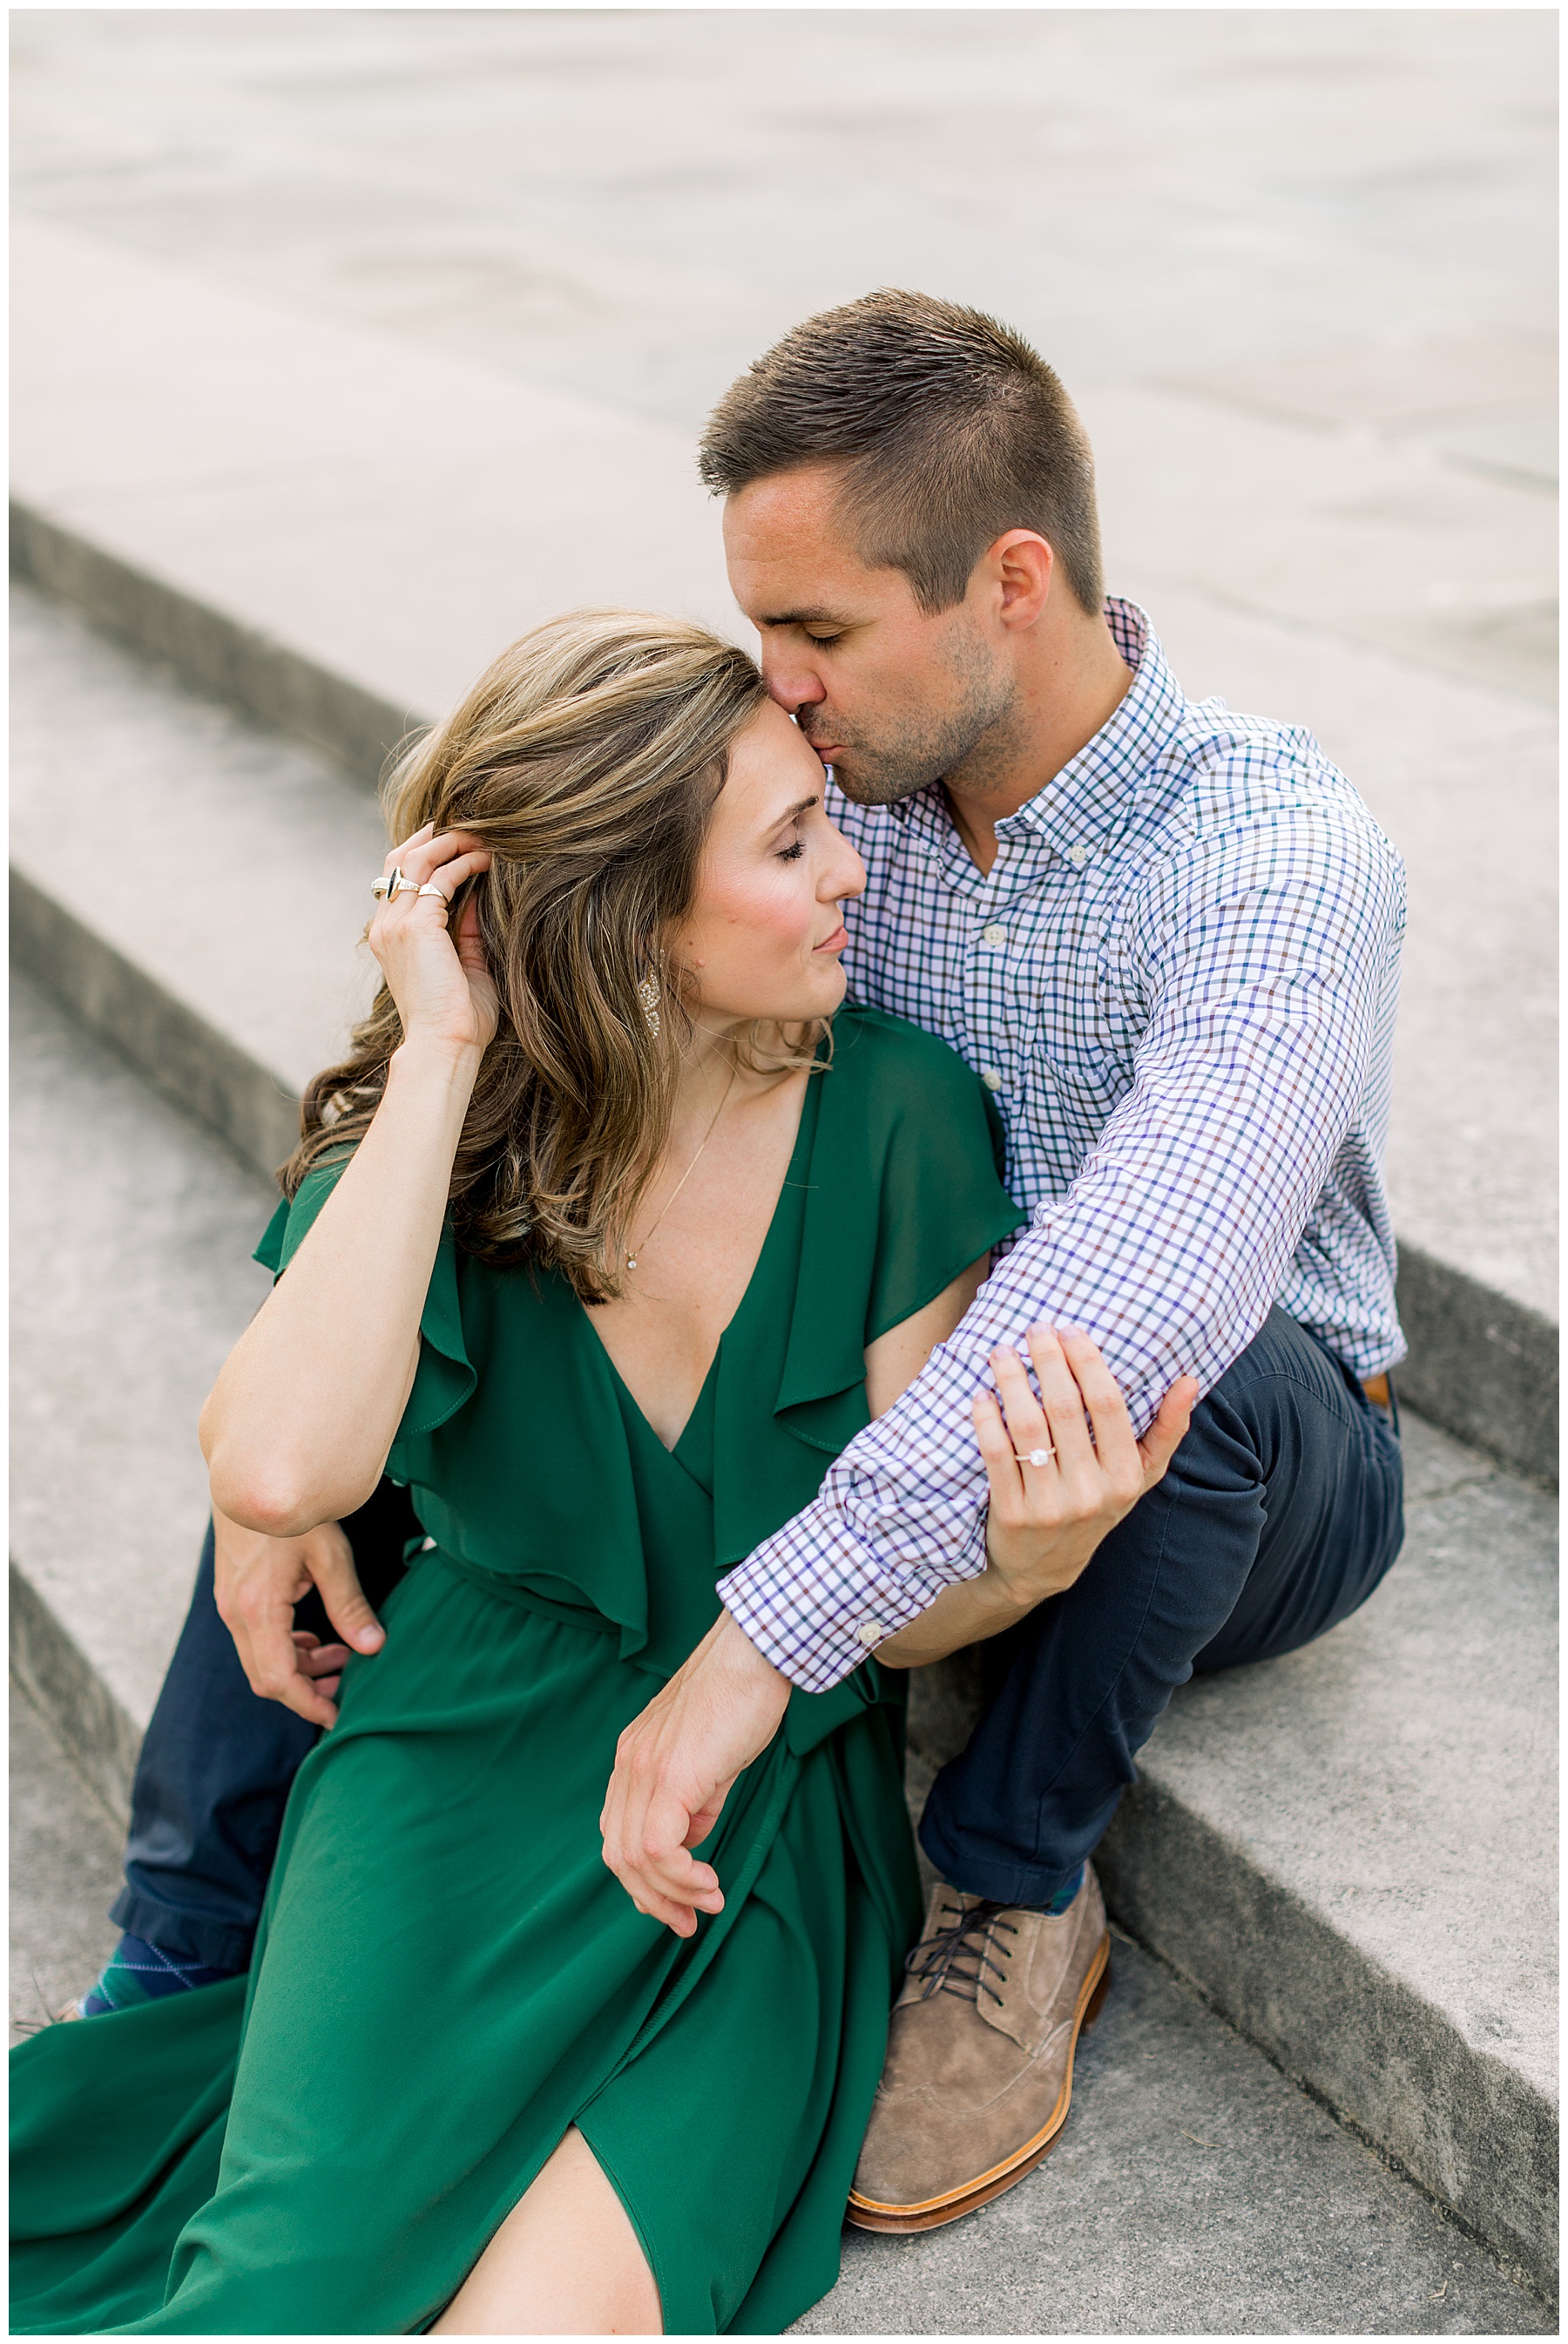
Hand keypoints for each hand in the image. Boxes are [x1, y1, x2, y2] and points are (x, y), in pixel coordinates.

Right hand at [212, 1506, 385, 1728]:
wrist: (249, 1476)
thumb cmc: (291, 1512)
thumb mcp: (330, 1555)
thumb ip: (349, 1604)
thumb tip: (374, 1647)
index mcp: (257, 1610)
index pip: (278, 1680)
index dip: (308, 1704)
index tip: (337, 1716)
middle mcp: (235, 1614)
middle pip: (265, 1677)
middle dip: (306, 1689)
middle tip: (346, 1684)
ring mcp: (229, 1604)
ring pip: (260, 1659)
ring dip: (298, 1666)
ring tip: (340, 1656)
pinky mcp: (232, 1594)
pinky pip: (255, 1638)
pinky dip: (285, 1646)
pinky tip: (314, 1634)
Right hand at [369, 823, 497, 1056]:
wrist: (445, 1045)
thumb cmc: (459, 1017)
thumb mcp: (464, 963)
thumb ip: (465, 929)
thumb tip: (477, 896)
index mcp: (389, 935)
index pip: (396, 877)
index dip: (423, 851)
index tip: (455, 840)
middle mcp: (385, 925)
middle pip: (399, 858)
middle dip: (433, 835)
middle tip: (468, 825)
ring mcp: (396, 924)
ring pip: (417, 859)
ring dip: (451, 843)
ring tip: (482, 837)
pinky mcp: (416, 926)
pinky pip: (439, 878)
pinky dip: (463, 863)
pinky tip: (486, 861)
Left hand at [599, 1610, 790, 1936]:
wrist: (755, 1653)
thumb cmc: (742, 1696)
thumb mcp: (711, 1757)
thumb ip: (696, 1799)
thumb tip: (693, 1838)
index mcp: (633, 1758)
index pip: (617, 1832)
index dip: (641, 1878)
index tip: (676, 1902)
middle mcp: (628, 1765)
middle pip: (617, 1854)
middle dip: (651, 1898)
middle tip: (687, 1921)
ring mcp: (644, 1770)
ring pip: (633, 1857)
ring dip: (670, 1894)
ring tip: (707, 1905)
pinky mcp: (670, 1776)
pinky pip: (658, 1847)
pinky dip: (682, 1877)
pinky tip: (710, 1883)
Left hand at [975, 1327, 1196, 1607]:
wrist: (1043, 1568)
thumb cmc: (1096, 1506)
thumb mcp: (1139, 1476)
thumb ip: (1167, 1430)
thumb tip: (1190, 1380)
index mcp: (1125, 1477)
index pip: (1107, 1404)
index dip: (1087, 1361)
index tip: (1070, 1331)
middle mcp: (1090, 1492)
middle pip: (1064, 1408)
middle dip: (1048, 1360)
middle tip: (1035, 1330)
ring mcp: (1049, 1505)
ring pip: (1027, 1427)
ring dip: (1012, 1381)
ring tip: (1003, 1352)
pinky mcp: (1011, 1514)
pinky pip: (996, 1454)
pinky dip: (986, 1418)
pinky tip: (983, 1394)